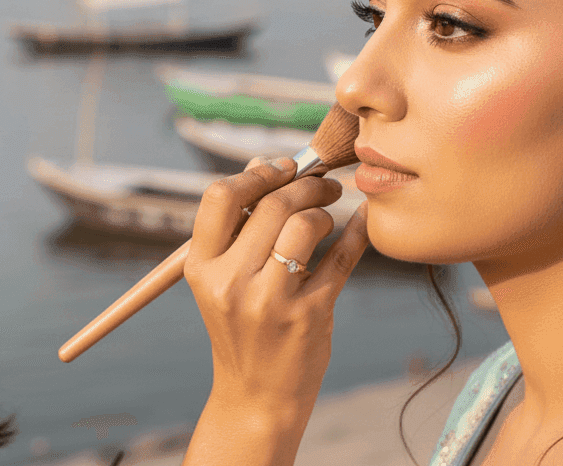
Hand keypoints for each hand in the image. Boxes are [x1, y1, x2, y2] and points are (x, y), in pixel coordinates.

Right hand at [184, 156, 370, 424]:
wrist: (256, 398)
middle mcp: (231, 282)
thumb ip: (239, 225)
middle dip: (305, 183)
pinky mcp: (309, 316)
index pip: (220, 197)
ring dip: (324, 208)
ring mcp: (270, 302)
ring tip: (330, 212)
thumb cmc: (241, 326)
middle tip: (323, 183)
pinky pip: (340, 259)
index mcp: (202, 267)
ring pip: (305, 225)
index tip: (283, 169)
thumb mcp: (222, 280)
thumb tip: (263, 163)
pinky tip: (360, 222)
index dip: (256, 173)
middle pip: (272, 204)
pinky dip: (356, 232)